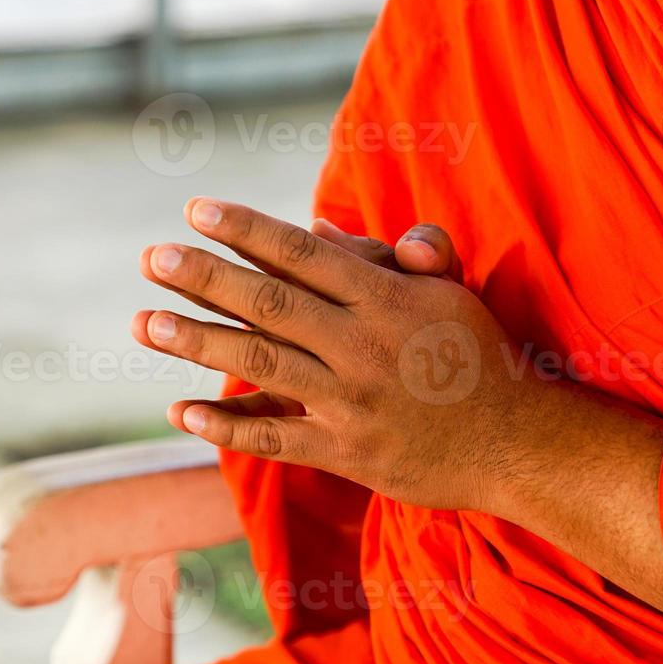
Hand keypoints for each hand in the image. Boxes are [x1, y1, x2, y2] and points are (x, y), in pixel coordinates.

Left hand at [132, 197, 544, 513]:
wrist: (517, 443)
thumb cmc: (477, 358)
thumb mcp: (447, 292)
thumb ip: (388, 253)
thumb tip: (319, 228)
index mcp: (386, 298)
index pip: (302, 253)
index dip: (246, 230)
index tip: (195, 211)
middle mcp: (363, 344)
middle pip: (269, 304)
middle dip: (205, 279)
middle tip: (151, 259)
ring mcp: (352, 401)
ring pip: (261, 364)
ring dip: (198, 343)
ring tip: (145, 324)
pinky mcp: (347, 453)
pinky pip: (276, 437)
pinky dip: (227, 425)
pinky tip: (180, 410)